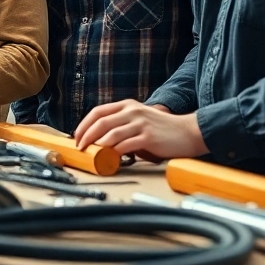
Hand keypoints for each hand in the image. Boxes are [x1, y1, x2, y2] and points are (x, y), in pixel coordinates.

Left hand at [73, 100, 207, 158]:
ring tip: (92, 154)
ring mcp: (140, 123)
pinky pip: (125, 145)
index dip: (84, 124)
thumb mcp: (139, 119)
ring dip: (98, 146)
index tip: (77, 136)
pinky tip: (110, 158)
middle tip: (80, 147)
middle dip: (86, 136)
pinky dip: (114, 153)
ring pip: (110, 134)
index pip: (98, 112)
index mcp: (127, 106)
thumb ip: (122, 125)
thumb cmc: (163, 129)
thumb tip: (101, 139)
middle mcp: (132, 111)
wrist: (188, 132)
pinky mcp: (148, 137)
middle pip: (101, 122)